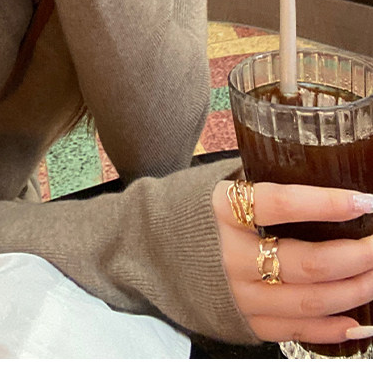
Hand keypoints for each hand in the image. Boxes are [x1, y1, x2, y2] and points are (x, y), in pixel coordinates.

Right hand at [213, 180, 372, 345]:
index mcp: (222, 208)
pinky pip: (298, 330)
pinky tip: (359, 320)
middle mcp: (230, 255)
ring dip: (355, 290)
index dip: (326, 203)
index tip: (365, 200)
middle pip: (307, 262)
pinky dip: (333, 328)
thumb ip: (263, 183)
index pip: (281, 204)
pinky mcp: (246, 321)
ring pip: (310, 301)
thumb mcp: (223, 184)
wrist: (155, 250)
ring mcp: (239, 293)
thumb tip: (326, 175)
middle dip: (357, 255)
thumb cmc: (199, 210)